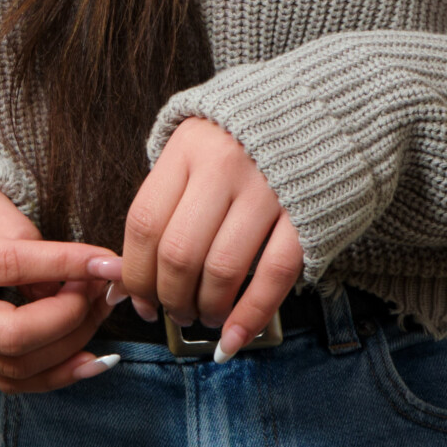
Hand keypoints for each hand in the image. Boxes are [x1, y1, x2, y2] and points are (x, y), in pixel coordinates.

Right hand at [0, 184, 119, 391]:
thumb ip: (20, 232)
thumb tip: (64, 282)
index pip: (10, 266)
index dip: (65, 265)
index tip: (108, 262)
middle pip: (13, 334)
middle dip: (70, 315)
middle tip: (98, 288)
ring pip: (19, 365)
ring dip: (72, 343)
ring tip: (98, 308)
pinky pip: (15, 383)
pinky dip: (60, 375)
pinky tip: (94, 359)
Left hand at [103, 116, 305, 361]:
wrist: (324, 110)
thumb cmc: (244, 136)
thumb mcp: (195, 146)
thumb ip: (165, 197)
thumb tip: (122, 268)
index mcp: (188, 149)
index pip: (145, 223)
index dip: (134, 271)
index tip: (133, 296)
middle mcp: (224, 168)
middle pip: (179, 252)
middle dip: (168, 296)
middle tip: (171, 312)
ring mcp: (268, 192)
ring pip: (222, 270)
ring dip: (206, 308)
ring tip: (202, 317)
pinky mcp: (307, 218)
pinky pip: (274, 277)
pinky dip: (250, 315)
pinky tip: (233, 336)